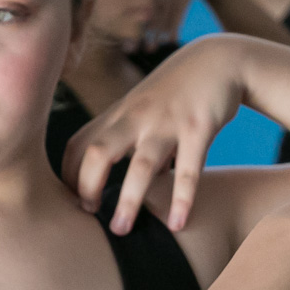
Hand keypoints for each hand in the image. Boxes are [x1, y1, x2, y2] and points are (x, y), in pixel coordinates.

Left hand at [63, 34, 247, 233]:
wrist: (219, 59)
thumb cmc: (178, 91)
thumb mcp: (146, 109)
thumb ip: (130, 140)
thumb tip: (121, 182)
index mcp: (119, 114)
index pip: (78, 146)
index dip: (70, 177)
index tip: (75, 204)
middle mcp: (137, 117)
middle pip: (97, 153)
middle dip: (87, 188)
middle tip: (90, 218)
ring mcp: (167, 122)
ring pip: (140, 166)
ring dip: (129, 201)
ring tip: (122, 230)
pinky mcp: (199, 127)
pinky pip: (189, 169)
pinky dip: (182, 198)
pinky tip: (179, 224)